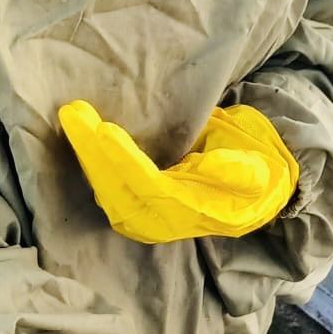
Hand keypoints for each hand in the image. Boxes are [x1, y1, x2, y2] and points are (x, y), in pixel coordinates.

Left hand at [58, 99, 298, 241]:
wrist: (255, 193)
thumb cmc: (257, 177)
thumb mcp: (260, 172)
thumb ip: (240, 172)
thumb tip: (215, 163)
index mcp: (191, 211)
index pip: (149, 186)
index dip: (125, 161)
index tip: (105, 131)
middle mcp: (162, 220)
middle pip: (117, 188)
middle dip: (92, 152)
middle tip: (73, 113)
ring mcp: (145, 214)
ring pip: (106, 188)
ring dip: (86, 154)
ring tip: (73, 116)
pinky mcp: (136, 203)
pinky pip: (107, 185)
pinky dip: (91, 160)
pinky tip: (79, 133)